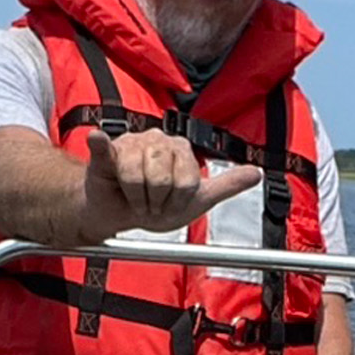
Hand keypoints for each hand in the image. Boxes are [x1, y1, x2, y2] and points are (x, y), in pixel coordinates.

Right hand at [85, 120, 216, 229]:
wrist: (119, 215)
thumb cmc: (153, 204)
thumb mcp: (196, 199)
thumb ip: (226, 185)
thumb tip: (256, 174)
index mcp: (181, 149)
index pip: (187, 181)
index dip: (175, 202)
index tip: (168, 205)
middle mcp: (158, 141)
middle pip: (162, 177)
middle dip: (154, 201)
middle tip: (148, 204)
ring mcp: (131, 144)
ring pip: (136, 175)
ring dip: (134, 197)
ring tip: (132, 198)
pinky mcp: (105, 154)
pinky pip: (104, 146)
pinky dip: (100, 143)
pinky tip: (97, 139)